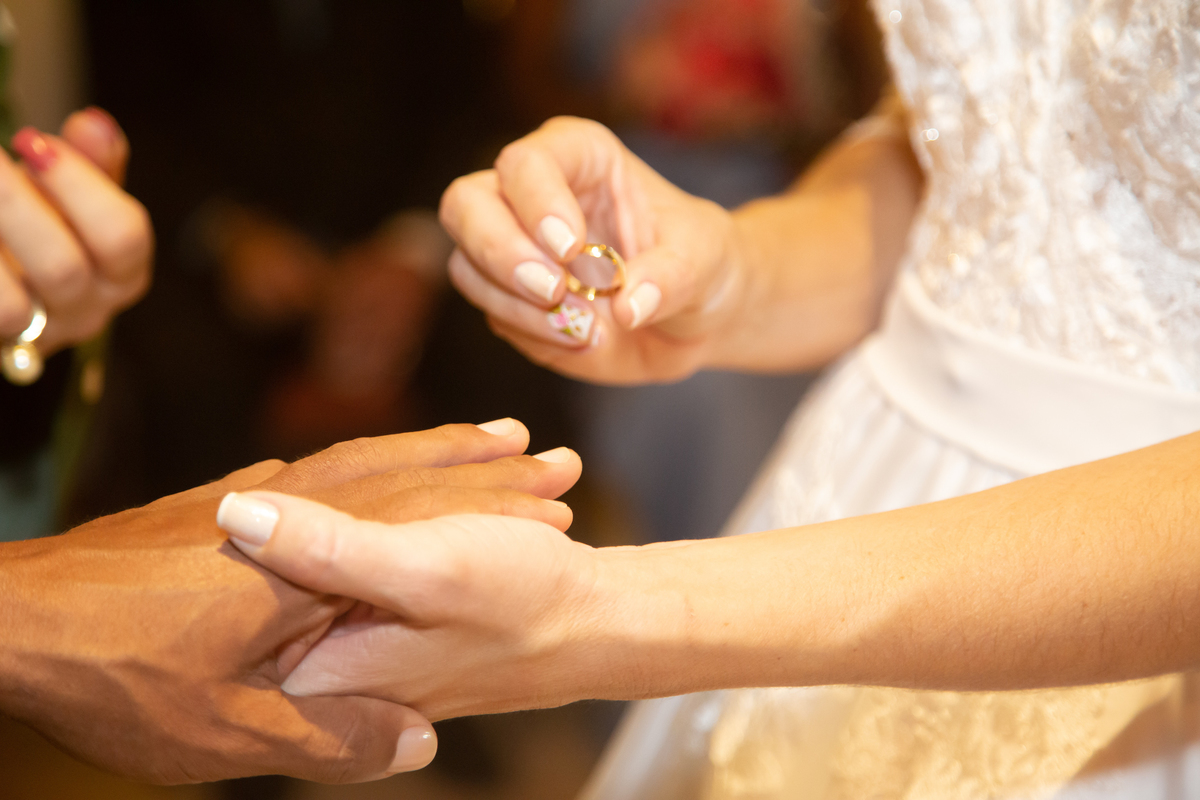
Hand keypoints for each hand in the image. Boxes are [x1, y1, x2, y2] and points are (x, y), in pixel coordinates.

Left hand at [0, 108, 152, 354]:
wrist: (11, 282)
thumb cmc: (46, 227)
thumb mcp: (75, 193)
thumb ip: (91, 162)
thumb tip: (95, 124)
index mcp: (123, 273)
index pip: (123, 237)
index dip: (78, 185)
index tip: (34, 141)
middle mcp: (87, 312)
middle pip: (64, 269)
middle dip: (16, 206)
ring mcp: (37, 336)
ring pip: (11, 308)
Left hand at [0, 420, 579, 782]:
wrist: (12, 616)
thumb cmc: (116, 677)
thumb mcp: (227, 732)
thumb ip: (334, 738)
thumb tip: (419, 747)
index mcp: (307, 570)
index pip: (421, 517)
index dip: (490, 502)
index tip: (553, 495)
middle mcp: (289, 519)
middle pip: (403, 472)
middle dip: (479, 464)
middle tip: (541, 456)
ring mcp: (254, 500)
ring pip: (367, 458)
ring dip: (435, 453)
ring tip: (493, 447)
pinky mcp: (223, 504)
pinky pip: (325, 465)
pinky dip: (379, 459)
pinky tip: (390, 471)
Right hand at [439, 116, 742, 384]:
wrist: (693, 316)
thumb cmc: (701, 263)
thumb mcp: (705, 259)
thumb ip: (671, 276)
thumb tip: (629, 306)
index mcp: (578, 157)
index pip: (526, 162)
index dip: (536, 201)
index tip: (570, 249)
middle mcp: (530, 195)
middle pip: (466, 205)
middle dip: (501, 253)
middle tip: (553, 292)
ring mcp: (512, 248)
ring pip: (468, 267)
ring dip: (518, 306)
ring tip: (590, 329)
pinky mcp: (510, 300)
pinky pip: (496, 317)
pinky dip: (535, 335)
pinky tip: (587, 340)